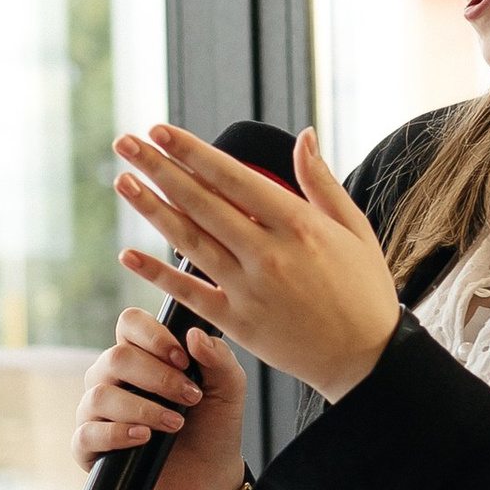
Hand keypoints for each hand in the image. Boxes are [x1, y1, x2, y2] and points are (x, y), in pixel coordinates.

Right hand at [74, 307, 248, 489]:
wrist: (209, 480)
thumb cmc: (213, 428)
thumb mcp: (228, 390)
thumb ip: (218, 358)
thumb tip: (194, 334)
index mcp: (140, 355)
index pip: (129, 324)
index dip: (154, 336)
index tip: (184, 359)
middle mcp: (111, 378)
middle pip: (115, 358)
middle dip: (157, 377)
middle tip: (189, 397)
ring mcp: (96, 412)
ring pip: (100, 395)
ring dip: (143, 408)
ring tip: (176, 424)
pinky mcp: (89, 448)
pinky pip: (86, 434)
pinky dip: (116, 434)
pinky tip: (144, 438)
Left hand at [113, 124, 399, 405]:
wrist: (367, 359)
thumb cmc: (365, 289)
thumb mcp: (355, 228)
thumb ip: (322, 182)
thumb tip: (304, 135)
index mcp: (299, 224)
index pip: (233, 178)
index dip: (192, 152)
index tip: (161, 130)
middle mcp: (269, 254)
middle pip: (202, 203)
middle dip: (159, 169)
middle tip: (126, 142)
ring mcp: (250, 290)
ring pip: (190, 241)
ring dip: (151, 209)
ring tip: (122, 181)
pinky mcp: (238, 323)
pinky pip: (189, 293)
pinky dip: (157, 274)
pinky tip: (129, 253)